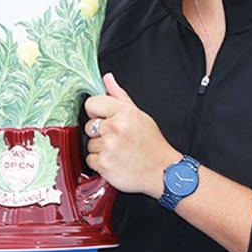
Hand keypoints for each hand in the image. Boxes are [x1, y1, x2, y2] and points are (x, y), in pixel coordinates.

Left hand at [84, 73, 180, 198]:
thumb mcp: (139, 115)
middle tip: (118, 138)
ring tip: (118, 151)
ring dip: (100, 149)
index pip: (92, 103)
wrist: (161, 171)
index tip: (104, 118)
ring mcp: (108, 147)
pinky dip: (100, 163)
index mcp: (123, 112)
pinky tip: (115, 161)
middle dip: (100, 133)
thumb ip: (119, 96)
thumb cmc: (151, 144)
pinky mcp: (104, 164)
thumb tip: (107, 79)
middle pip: (89, 125)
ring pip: (89, 144)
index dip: (96, 112)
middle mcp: (115, 128)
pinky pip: (90, 160)